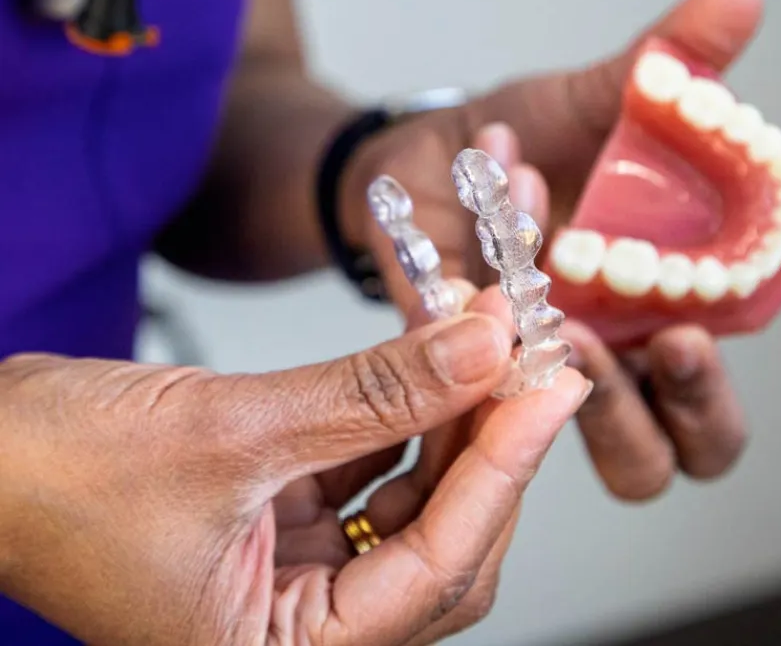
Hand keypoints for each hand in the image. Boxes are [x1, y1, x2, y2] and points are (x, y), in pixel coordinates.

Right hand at [0, 313, 589, 645]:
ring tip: (483, 336)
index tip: (551, 386)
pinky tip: (428, 352)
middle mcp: (298, 628)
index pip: (437, 569)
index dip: (505, 469)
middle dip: (488, 441)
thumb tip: (481, 347)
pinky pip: (371, 465)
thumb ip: (373, 390)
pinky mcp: (284, 514)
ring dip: (451, 414)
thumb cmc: (57, 472)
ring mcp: (294, 570)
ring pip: (413, 498)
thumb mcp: (236, 426)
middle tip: (527, 356)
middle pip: (441, 539)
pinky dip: (403, 408)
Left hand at [344, 0, 755, 499]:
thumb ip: (669, 63)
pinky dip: (462, 310)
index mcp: (655, 323)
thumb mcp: (596, 100)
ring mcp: (518, 367)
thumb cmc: (529, 136)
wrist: (429, 145)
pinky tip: (463, 242)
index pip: (706, 416)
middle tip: (601, 342)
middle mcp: (596, 362)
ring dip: (540, 383)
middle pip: (645, 460)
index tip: (683, 333)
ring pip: (551, 440)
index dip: (707, 400)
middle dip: (638, 422)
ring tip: (533, 298)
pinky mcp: (450, 356)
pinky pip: (457, 371)